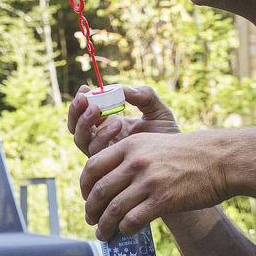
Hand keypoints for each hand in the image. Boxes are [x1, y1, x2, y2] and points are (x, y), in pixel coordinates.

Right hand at [66, 82, 180, 159]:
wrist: (180, 160)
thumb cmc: (168, 135)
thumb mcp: (157, 110)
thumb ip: (144, 96)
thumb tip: (123, 90)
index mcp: (108, 124)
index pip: (84, 113)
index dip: (80, 101)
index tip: (84, 88)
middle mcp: (102, 139)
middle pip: (75, 127)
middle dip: (76, 112)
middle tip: (84, 98)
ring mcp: (105, 154)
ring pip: (80, 140)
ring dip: (85, 123)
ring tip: (97, 109)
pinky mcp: (110, 166)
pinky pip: (96, 152)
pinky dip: (103, 136)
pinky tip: (118, 124)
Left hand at [79, 128, 230, 239]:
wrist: (222, 159)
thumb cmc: (189, 154)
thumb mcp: (154, 144)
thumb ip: (132, 157)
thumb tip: (110, 180)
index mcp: (130, 146)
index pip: (92, 167)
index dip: (84, 186)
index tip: (86, 197)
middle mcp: (135, 162)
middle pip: (99, 191)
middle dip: (91, 210)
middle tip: (91, 221)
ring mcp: (149, 181)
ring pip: (113, 209)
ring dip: (104, 226)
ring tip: (103, 235)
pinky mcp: (163, 199)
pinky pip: (133, 220)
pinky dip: (125, 229)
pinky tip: (126, 232)